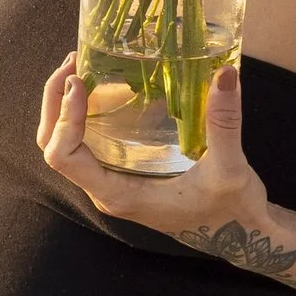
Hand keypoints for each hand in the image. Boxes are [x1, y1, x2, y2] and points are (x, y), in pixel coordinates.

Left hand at [37, 54, 272, 247]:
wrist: (241, 233)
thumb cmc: (232, 209)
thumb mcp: (230, 168)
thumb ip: (224, 123)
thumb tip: (224, 75)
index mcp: (119, 195)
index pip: (64, 158)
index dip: (64, 119)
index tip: (79, 84)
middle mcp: (106, 190)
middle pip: (54, 146)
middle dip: (55, 103)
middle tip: (74, 63)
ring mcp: (112, 182)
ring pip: (66, 145)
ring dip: (65, 106)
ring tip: (81, 67)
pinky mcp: (122, 172)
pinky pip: (87, 143)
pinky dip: (84, 113)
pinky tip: (104, 86)